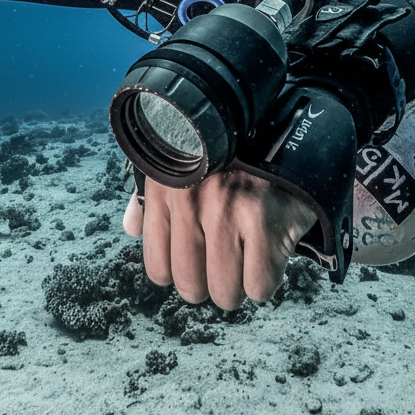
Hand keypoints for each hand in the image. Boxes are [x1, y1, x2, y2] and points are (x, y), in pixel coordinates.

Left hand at [122, 168, 317, 310]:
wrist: (284, 121)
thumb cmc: (231, 152)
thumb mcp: (181, 164)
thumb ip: (151, 197)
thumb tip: (131, 228)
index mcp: (166, 190)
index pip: (158, 268)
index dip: (183, 272)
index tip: (202, 257)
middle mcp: (191, 202)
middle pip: (192, 287)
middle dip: (214, 283)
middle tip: (231, 259)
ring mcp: (228, 211)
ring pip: (226, 292)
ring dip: (242, 284)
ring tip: (252, 255)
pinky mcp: (266, 220)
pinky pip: (260, 286)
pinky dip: (269, 278)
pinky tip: (273, 250)